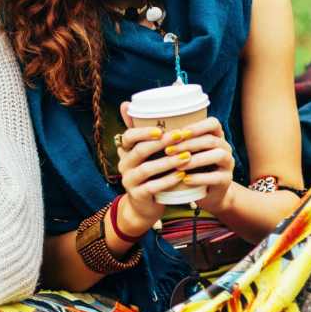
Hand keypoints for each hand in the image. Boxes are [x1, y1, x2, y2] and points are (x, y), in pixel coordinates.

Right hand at [116, 101, 188, 226]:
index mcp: (126, 152)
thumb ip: (144, 133)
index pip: (128, 137)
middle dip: (160, 143)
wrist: (144, 207)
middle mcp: (124, 165)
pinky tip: (182, 175)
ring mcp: (129, 181)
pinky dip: (168, 180)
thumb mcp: (146, 155)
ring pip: (147, 169)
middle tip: (180, 136)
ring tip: (186, 156)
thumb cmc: (150, 175)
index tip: (161, 129)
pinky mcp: (138, 196)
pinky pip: (152, 187)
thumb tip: (128, 104)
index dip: (143, 132)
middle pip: (139, 151)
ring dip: (167, 162)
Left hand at [167, 116, 234, 212]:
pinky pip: (216, 177)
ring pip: (217, 155)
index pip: (213, 123)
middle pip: (211, 140)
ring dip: (195, 159)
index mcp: (216, 136)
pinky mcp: (226, 181)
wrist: (205, 193)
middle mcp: (225, 147)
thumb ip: (174, 140)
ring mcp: (228, 164)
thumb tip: (144, 124)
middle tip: (168, 150)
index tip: (177, 133)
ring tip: (177, 165)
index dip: (196, 126)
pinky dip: (199, 178)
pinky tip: (185, 179)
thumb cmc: (189, 167)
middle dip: (188, 144)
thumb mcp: (184, 152)